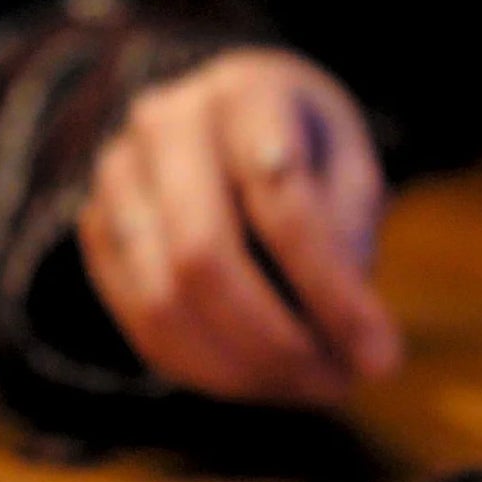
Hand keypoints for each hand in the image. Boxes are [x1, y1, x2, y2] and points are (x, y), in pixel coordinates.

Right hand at [77, 49, 399, 405]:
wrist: (228, 120)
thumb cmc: (309, 150)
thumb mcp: (353, 169)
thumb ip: (352, 236)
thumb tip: (350, 330)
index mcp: (244, 92)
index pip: (282, 203)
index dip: (333, 293)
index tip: (383, 360)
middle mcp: (165, 125)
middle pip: (204, 258)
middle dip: (280, 343)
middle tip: (340, 386)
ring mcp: (118, 178)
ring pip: (165, 303)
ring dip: (245, 370)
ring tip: (309, 388)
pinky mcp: (98, 232)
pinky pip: (143, 327)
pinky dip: (208, 372)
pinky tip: (262, 381)